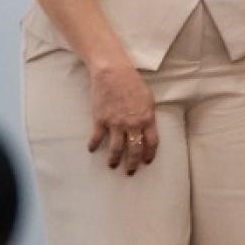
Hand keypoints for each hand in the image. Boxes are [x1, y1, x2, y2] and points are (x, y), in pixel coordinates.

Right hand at [86, 60, 158, 176]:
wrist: (113, 73)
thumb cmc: (133, 83)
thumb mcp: (148, 99)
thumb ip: (147, 116)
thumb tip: (147, 128)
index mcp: (147, 119)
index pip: (152, 142)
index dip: (150, 154)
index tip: (147, 162)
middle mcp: (132, 124)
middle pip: (135, 150)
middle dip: (133, 163)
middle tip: (130, 172)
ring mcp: (115, 123)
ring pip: (116, 149)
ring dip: (114, 160)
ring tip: (113, 166)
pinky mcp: (100, 120)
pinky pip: (97, 138)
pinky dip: (94, 145)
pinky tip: (92, 149)